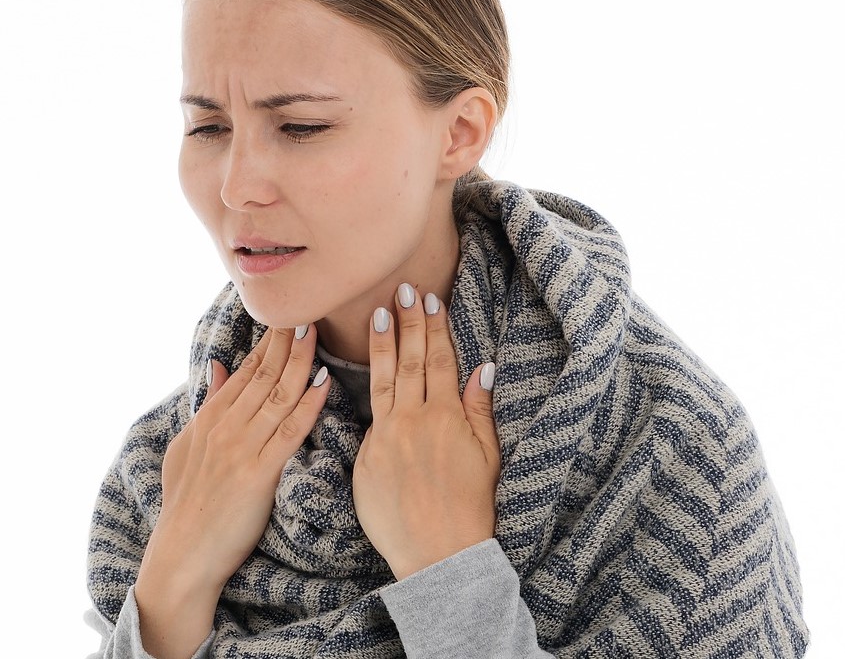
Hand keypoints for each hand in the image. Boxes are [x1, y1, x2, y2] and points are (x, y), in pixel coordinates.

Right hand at [135, 325, 329, 658]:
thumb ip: (206, 406)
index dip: (269, 341)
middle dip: (287, 340)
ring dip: (300, 360)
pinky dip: (309, 404)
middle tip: (310, 308)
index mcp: (208, 419)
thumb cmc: (186, 506)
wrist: (182, 556)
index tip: (290, 315)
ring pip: (277, 395)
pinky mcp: (257, 475)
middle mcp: (224, 427)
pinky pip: (289, 431)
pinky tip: (324, 382)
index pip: (245, 370)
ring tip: (318, 331)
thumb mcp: (185, 449)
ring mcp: (240, 449)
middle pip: (262, 374)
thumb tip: (217, 366)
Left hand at [353, 283, 499, 580]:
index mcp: (446, 417)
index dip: (432, 328)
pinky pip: (367, 419)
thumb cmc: (471, 508)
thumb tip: (481, 368)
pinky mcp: (366, 459)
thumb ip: (478, 410)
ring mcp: (386, 439)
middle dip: (405, 323)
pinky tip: (357, 371)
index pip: (437, 360)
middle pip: (408, 361)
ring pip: (382, 381)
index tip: (426, 300)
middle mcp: (414, 421)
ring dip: (380, 345)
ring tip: (377, 314)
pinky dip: (362, 392)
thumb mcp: (488, 456)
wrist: (439, 555)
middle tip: (399, 289)